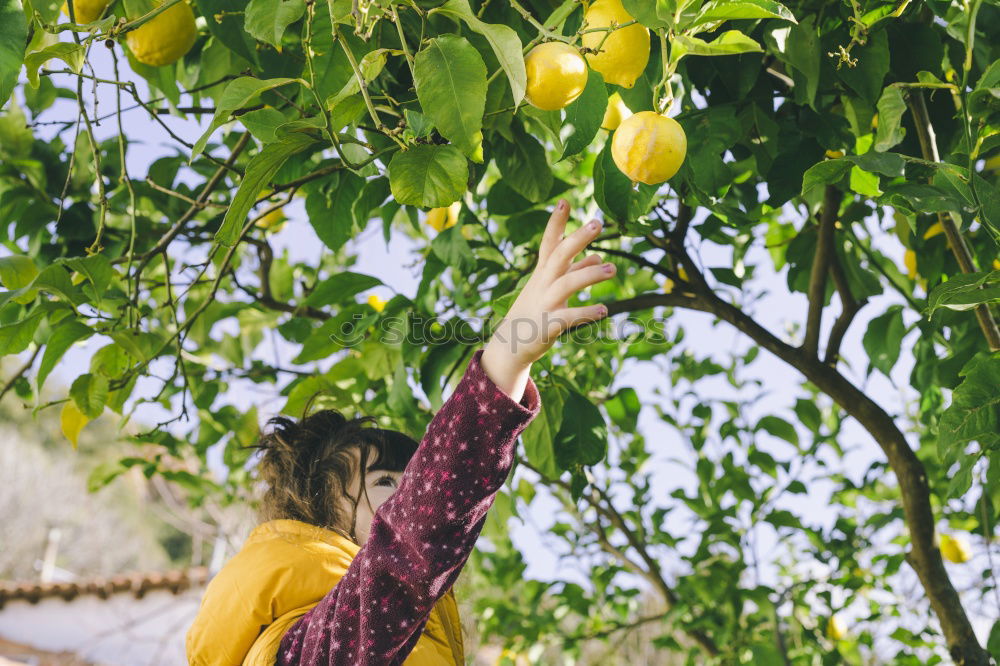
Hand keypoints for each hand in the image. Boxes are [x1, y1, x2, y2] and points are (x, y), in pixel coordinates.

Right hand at [481, 199, 614, 399]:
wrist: (510, 346)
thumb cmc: (533, 312)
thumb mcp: (551, 288)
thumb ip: (575, 271)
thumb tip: (598, 256)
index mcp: (542, 273)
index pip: (549, 243)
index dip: (556, 223)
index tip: (564, 201)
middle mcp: (542, 284)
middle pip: (559, 256)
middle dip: (577, 238)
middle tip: (598, 223)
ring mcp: (544, 304)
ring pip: (566, 284)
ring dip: (590, 275)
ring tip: (613, 268)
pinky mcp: (548, 326)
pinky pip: (568, 317)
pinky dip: (586, 313)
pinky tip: (603, 310)